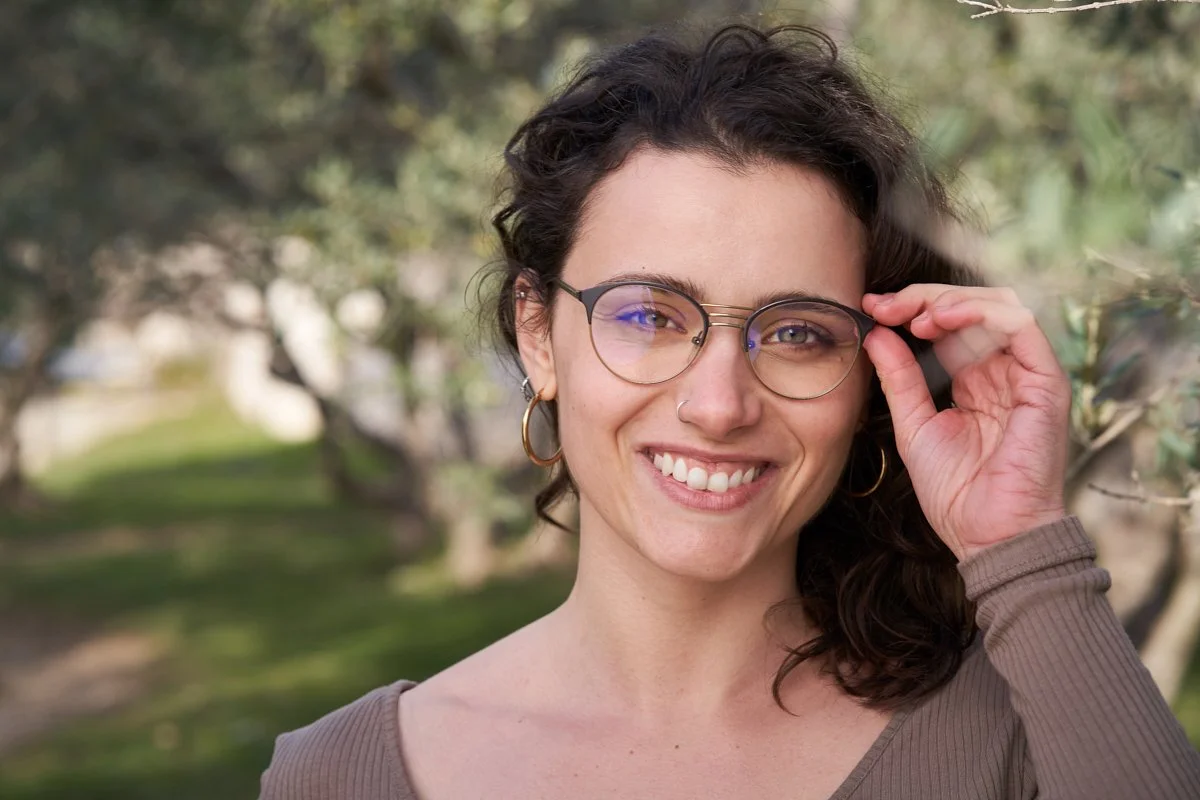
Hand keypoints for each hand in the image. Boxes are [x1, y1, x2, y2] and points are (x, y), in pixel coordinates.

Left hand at [861, 285, 1071, 560]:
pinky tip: (943, 320)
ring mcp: (1027, 375)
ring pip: (998, 306)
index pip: (947, 325)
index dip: (910, 308)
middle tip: (884, 305)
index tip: (870, 307)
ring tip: (914, 315)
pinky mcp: (1046, 382)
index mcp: (974, 380)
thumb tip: (875, 333)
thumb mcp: (913, 425)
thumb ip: (899, 378)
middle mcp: (1003, 372)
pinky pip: (1021, 326)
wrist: (987, 535)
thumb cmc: (955, 492)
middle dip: (923, 297)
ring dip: (951, 300)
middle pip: (970, 307)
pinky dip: (981, 312)